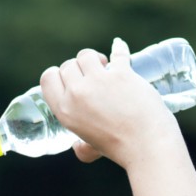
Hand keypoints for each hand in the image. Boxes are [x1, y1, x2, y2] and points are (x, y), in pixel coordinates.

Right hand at [40, 39, 178, 168]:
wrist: (147, 145)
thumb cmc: (121, 149)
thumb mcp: (91, 150)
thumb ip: (82, 148)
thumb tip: (78, 148)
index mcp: (64, 111)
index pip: (48, 78)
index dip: (57, 74)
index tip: (70, 78)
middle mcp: (77, 93)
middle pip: (68, 65)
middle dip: (79, 67)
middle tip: (92, 75)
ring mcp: (99, 81)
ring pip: (87, 55)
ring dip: (95, 58)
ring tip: (105, 66)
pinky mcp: (122, 74)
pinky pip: (118, 53)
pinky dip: (119, 48)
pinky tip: (119, 46)